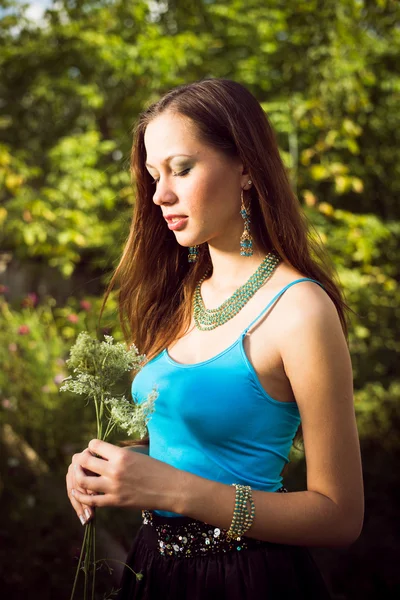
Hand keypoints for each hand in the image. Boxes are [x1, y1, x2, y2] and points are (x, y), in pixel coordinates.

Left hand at [67, 439, 181, 521]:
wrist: (170, 488)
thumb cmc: (157, 468)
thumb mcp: (137, 455)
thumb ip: (118, 455)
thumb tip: (101, 454)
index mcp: (121, 454)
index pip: (94, 445)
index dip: (92, 446)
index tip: (95, 450)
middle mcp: (114, 469)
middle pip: (84, 461)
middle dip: (81, 460)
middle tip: (83, 462)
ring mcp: (113, 487)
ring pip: (83, 481)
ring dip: (78, 477)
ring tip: (80, 476)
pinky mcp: (115, 501)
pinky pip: (90, 499)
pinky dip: (81, 496)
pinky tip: (78, 492)